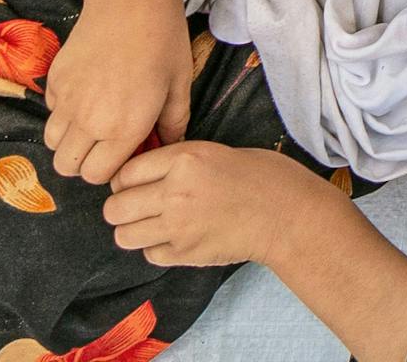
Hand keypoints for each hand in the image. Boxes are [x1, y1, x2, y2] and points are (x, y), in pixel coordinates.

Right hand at [45, 0, 190, 185]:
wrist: (130, 1)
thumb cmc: (163, 41)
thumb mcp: (180, 84)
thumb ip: (173, 122)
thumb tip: (166, 143)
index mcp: (123, 128)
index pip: (97, 176)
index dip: (110, 169)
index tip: (124, 152)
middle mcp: (88, 122)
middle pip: (67, 167)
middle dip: (85, 162)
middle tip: (105, 142)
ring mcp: (64, 101)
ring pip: (51, 143)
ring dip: (69, 140)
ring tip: (94, 120)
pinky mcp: (52, 81)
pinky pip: (50, 112)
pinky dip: (63, 112)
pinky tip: (87, 92)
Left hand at [102, 142, 337, 269]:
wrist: (292, 215)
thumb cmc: (265, 177)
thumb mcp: (219, 152)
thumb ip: (179, 164)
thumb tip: (144, 178)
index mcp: (185, 159)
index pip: (125, 173)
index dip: (127, 180)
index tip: (137, 184)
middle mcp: (175, 192)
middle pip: (115, 207)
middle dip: (123, 208)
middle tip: (141, 207)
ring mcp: (177, 226)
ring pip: (123, 235)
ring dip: (135, 230)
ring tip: (156, 225)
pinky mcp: (185, 253)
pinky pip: (149, 254)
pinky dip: (158, 248)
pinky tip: (178, 238)